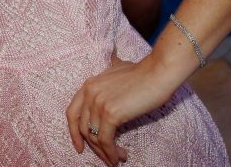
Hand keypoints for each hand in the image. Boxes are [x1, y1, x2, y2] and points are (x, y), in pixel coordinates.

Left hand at [65, 52, 174, 166]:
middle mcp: (89, 93)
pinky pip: (105, 140)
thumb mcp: (117, 72)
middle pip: (82, 128)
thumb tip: (110, 77)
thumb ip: (109, 81)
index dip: (74, 132)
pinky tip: (118, 157)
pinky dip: (110, 152)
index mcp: (89, 85)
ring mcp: (99, 103)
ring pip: (94, 137)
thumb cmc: (143, 74)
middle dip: (93, 146)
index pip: (72, 113)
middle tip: (105, 156)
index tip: (80, 146)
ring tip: (117, 158)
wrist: (158, 73)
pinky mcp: (111, 113)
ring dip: (105, 152)